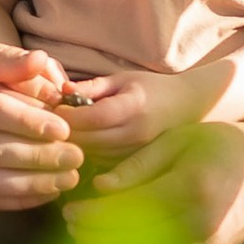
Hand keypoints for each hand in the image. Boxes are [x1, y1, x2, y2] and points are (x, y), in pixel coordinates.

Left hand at [67, 66, 209, 168]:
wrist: (188, 106)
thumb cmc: (152, 88)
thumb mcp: (123, 79)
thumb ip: (93, 87)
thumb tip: (63, 90)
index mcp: (134, 107)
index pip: (94, 117)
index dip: (70, 115)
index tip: (56, 108)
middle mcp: (137, 133)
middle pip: (90, 140)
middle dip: (68, 132)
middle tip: (55, 122)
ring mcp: (139, 151)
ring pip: (94, 155)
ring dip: (77, 145)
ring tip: (69, 130)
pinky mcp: (138, 164)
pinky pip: (104, 163)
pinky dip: (91, 153)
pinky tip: (87, 141)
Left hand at [85, 113, 243, 243]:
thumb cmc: (228, 145)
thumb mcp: (182, 140)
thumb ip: (140, 164)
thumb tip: (102, 188)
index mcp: (188, 189)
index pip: (126, 212)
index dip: (92, 216)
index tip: (69, 210)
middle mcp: (197, 224)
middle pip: (130, 242)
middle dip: (93, 236)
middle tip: (71, 223)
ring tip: (85, 237)